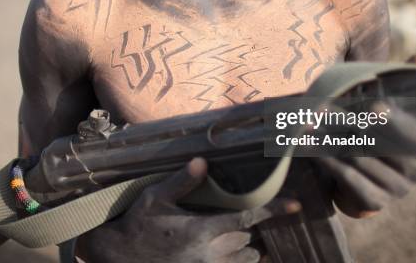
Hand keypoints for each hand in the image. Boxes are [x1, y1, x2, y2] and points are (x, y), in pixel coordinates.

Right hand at [76, 158, 300, 261]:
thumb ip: (181, 181)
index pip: (246, 218)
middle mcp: (209, 254)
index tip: (296, 205)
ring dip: (249, 249)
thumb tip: (203, 162)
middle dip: (253, 229)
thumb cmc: (137, 224)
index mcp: (201, 230)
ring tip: (248, 238)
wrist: (119, 258)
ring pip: (245, 260)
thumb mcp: (154, 198)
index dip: (273, 210)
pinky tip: (234, 254)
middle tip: (252, 216)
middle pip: (249, 241)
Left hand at [316, 54, 415, 217]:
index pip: (409, 131)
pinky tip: (308, 147)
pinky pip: (346, 177)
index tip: (373, 107)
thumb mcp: (391, 108)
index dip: (392, 120)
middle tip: (319, 109)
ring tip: (306, 124)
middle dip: (344, 123)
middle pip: (375, 142)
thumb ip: (405, 83)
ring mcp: (397, 190)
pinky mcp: (375, 202)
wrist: (371, 178)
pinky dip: (326, 161)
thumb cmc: (380, 134)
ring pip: (357, 158)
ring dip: (328, 140)